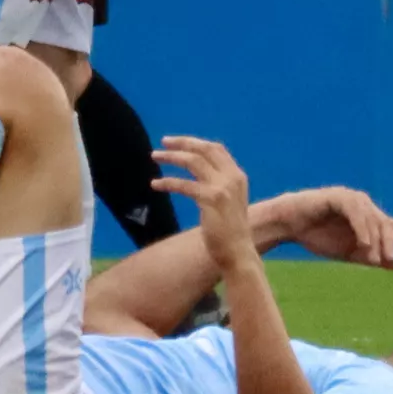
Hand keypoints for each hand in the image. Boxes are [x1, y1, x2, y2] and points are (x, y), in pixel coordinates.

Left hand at [152, 135, 254, 261]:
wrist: (237, 251)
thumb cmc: (230, 230)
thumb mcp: (230, 199)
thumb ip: (220, 182)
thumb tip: (199, 169)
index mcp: (238, 176)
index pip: (216, 148)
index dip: (195, 142)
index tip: (177, 142)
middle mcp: (232, 177)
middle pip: (204, 150)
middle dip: (182, 142)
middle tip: (163, 141)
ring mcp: (222, 187)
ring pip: (192, 161)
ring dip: (171, 156)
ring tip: (154, 156)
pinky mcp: (211, 199)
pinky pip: (184, 184)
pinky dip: (167, 182)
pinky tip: (155, 184)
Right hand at [278, 186, 392, 270]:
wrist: (290, 226)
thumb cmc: (318, 236)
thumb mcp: (349, 252)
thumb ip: (370, 257)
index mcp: (367, 216)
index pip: (391, 224)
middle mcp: (362, 204)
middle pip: (384, 222)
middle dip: (388, 242)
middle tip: (388, 260)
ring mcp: (350, 198)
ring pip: (372, 218)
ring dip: (375, 239)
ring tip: (373, 259)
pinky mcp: (338, 197)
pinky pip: (355, 212)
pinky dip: (362, 228)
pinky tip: (363, 244)